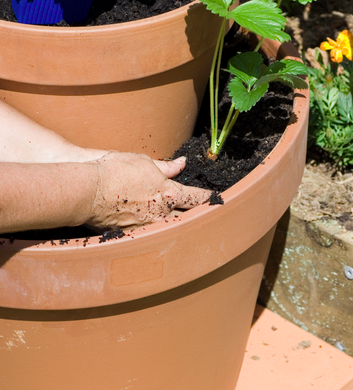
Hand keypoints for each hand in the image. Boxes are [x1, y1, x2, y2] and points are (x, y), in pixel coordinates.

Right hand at [86, 152, 211, 229]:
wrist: (89, 192)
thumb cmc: (115, 171)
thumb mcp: (144, 162)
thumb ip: (166, 167)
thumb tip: (182, 164)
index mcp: (169, 193)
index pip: (196, 197)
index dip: (208, 198)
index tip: (216, 199)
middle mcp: (162, 214)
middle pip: (188, 219)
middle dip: (198, 218)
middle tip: (207, 218)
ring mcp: (149, 228)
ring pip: (171, 230)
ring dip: (178, 228)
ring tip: (186, 229)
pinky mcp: (133, 237)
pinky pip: (151, 236)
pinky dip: (156, 234)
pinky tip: (157, 235)